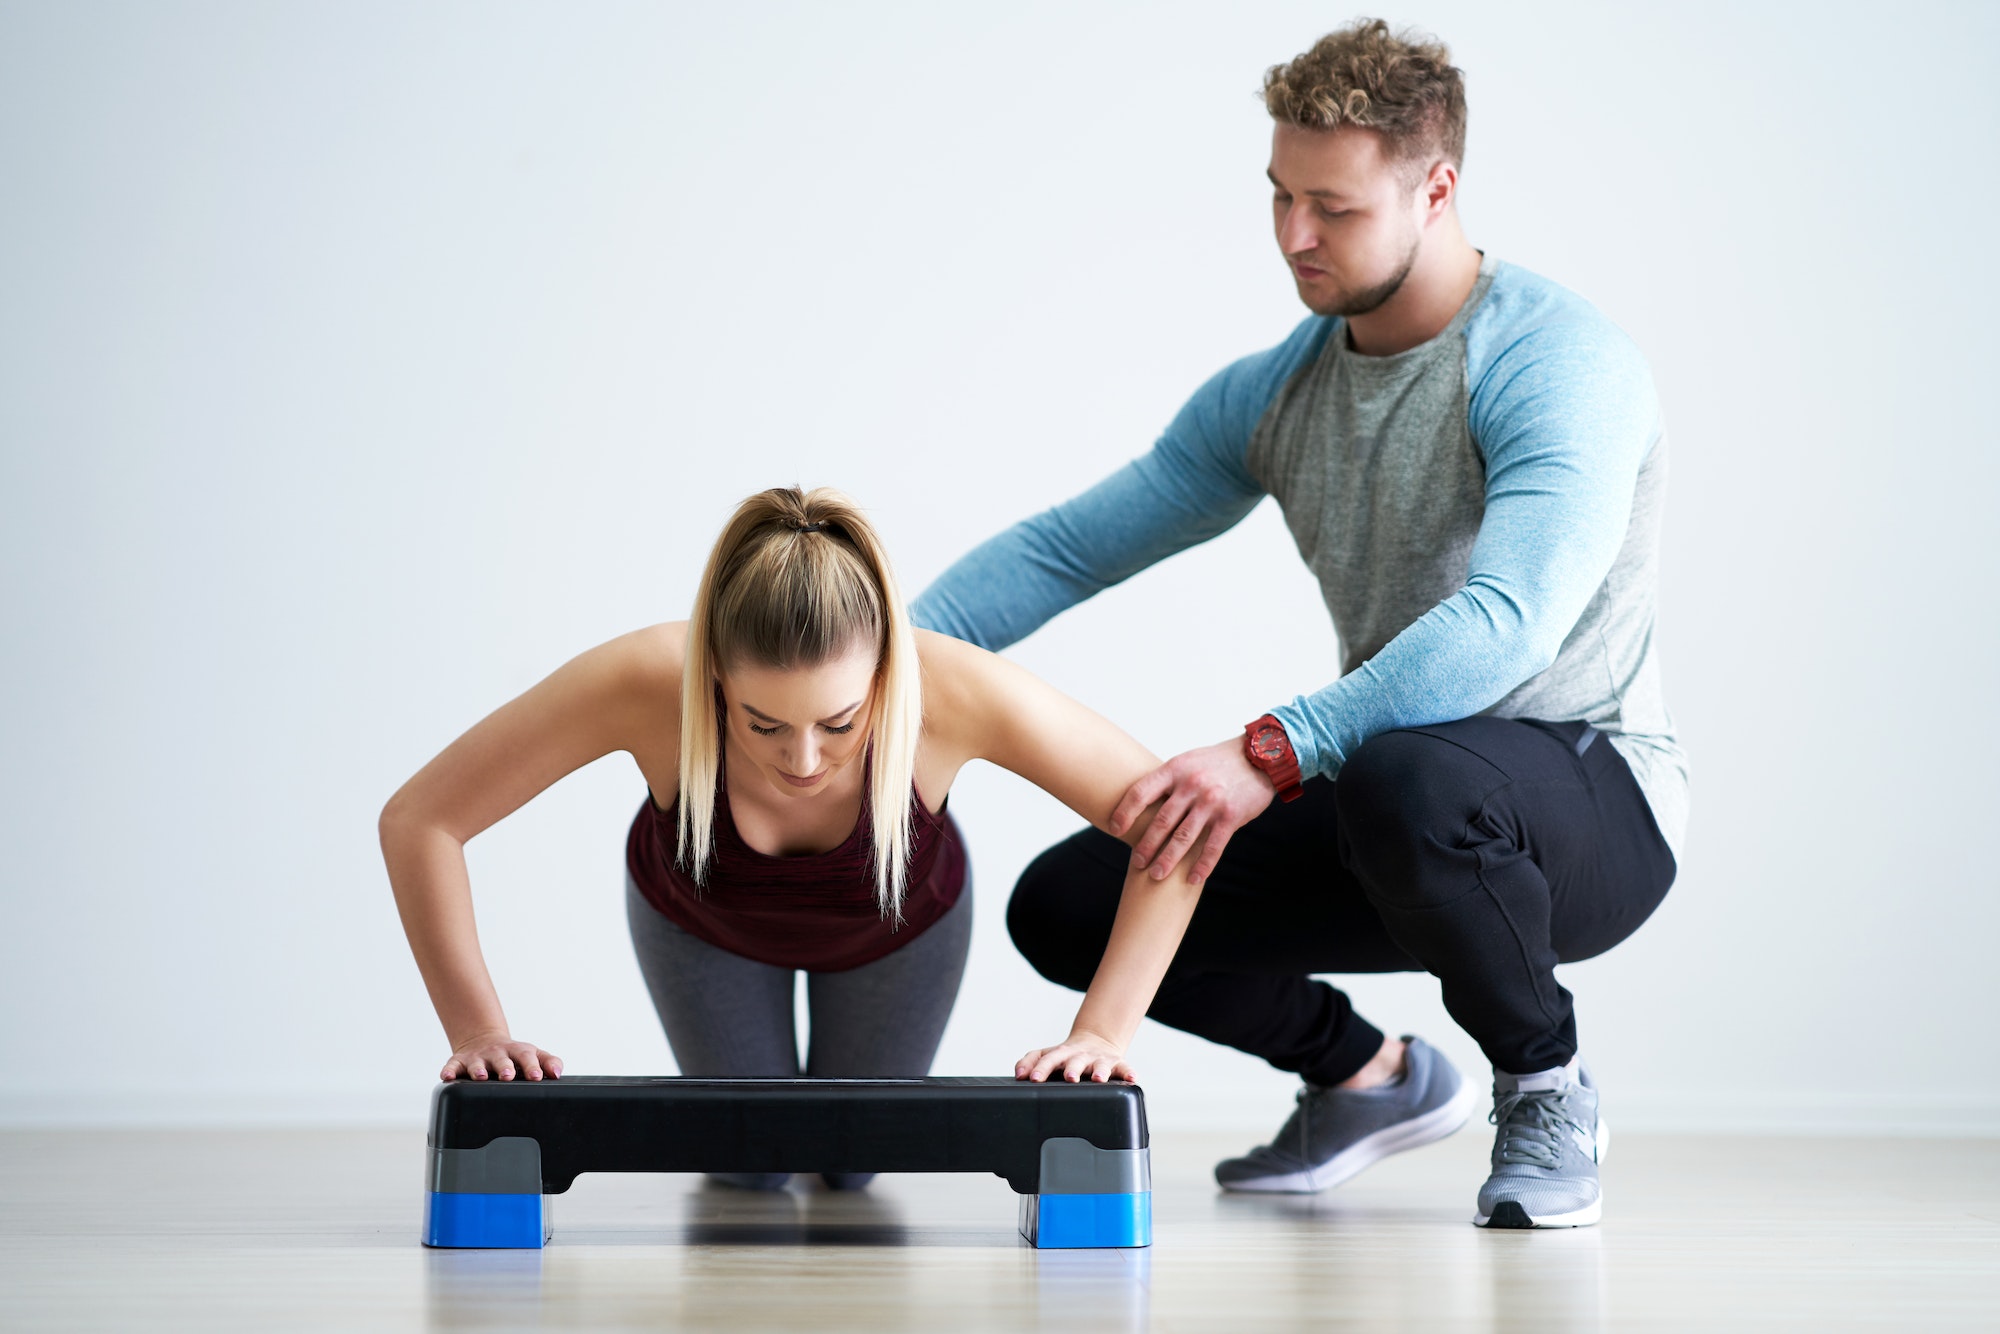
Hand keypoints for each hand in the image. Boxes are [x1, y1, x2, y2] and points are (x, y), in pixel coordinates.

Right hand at [442, 1032, 561, 1081]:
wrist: (484, 1042)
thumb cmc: (513, 1055)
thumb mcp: (533, 1055)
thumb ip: (549, 1062)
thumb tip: (558, 1073)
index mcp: (517, 1052)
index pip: (527, 1057)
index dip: (532, 1066)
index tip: (537, 1076)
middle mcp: (497, 1054)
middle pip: (501, 1060)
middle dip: (504, 1067)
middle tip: (508, 1076)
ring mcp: (477, 1058)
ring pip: (476, 1063)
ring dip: (477, 1069)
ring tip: (480, 1076)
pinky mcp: (459, 1062)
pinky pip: (452, 1066)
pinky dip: (449, 1071)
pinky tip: (447, 1076)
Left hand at [1015, 1030, 1135, 1083]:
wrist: (1097, 1041)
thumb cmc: (1067, 1055)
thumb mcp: (1048, 1054)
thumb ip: (1030, 1061)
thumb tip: (1018, 1074)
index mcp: (1062, 1054)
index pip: (1049, 1059)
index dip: (1041, 1068)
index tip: (1034, 1079)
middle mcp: (1080, 1056)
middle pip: (1075, 1061)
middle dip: (1073, 1069)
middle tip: (1070, 1077)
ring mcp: (1099, 1060)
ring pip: (1101, 1065)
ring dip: (1100, 1071)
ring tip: (1099, 1079)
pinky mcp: (1117, 1064)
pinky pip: (1125, 1068)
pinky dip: (1129, 1072)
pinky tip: (1132, 1079)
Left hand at [1111, 736, 1275, 884]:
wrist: (1260, 757)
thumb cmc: (1218, 761)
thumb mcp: (1188, 761)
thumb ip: (1168, 780)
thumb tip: (1141, 801)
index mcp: (1175, 769)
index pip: (1140, 792)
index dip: (1124, 812)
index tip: (1113, 829)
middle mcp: (1191, 785)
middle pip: (1161, 821)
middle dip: (1145, 845)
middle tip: (1136, 862)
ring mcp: (1211, 801)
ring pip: (1183, 838)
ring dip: (1167, 859)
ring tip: (1156, 875)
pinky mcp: (1231, 816)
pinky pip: (1212, 847)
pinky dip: (1202, 866)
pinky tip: (1192, 879)